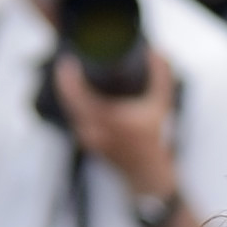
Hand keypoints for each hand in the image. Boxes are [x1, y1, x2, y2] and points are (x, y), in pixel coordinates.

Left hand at [50, 55, 179, 196]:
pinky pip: (74, 117)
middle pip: (68, 100)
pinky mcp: (86, 141)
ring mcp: (87, 137)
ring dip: (67, 91)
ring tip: (69, 73)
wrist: (146, 175)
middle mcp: (95, 130)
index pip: (79, 96)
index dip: (68, 77)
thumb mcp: (162, 106)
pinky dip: (73, 103)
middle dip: (64, 80)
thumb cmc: (154, 141)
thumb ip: (162, 77)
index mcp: (111, 120)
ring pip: (69, 109)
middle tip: (67, 63)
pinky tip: (75, 92)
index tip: (67, 60)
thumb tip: (158, 50)